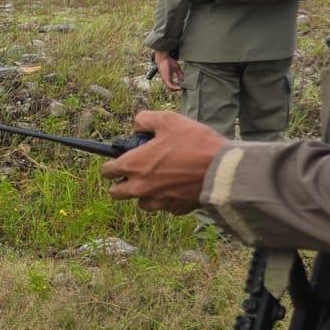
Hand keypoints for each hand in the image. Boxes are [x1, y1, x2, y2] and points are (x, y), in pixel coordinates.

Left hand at [100, 110, 226, 213]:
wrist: (223, 169)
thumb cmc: (195, 143)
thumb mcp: (169, 120)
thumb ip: (146, 120)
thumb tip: (137, 125)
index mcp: (133, 166)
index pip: (106, 171)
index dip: (111, 164)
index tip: (120, 160)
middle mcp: (140, 188)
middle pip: (116, 193)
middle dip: (121, 183)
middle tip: (136, 172)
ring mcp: (157, 201)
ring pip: (140, 202)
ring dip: (144, 193)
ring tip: (159, 180)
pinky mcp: (175, 209)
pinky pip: (164, 206)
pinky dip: (166, 198)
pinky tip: (178, 186)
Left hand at [152, 51, 183, 92]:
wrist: (164, 58)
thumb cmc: (169, 62)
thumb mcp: (177, 69)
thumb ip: (180, 74)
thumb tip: (183, 80)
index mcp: (168, 78)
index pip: (172, 85)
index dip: (177, 87)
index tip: (182, 87)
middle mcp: (166, 80)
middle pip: (171, 88)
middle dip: (177, 90)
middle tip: (182, 89)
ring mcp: (165, 80)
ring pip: (170, 88)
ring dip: (176, 89)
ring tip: (181, 89)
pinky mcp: (165, 79)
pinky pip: (170, 86)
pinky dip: (175, 88)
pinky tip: (179, 87)